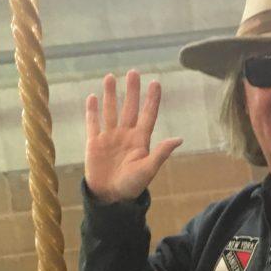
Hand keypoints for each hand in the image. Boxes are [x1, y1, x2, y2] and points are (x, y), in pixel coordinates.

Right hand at [84, 70, 182, 203]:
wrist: (110, 198)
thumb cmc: (132, 186)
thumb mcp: (148, 170)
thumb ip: (161, 153)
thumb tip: (179, 139)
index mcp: (140, 141)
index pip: (148, 115)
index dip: (152, 100)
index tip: (156, 82)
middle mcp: (125, 135)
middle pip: (129, 108)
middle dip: (131, 90)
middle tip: (133, 72)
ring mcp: (110, 137)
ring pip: (110, 111)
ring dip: (110, 95)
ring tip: (110, 77)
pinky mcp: (94, 143)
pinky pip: (93, 123)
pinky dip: (92, 111)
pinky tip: (92, 97)